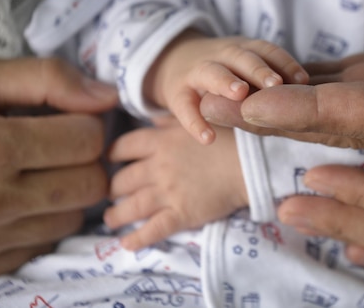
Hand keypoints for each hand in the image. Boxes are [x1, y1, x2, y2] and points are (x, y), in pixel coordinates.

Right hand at [0, 58, 117, 282]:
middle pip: (90, 184)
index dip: (84, 124)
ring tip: (29, 175)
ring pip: (74, 218)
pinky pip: (44, 245)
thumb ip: (47, 79)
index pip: (89, 140)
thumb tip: (106, 98)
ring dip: (64, 194)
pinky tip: (11, 203)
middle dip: (82, 161)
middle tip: (54, 149)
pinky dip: (39, 223)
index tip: (64, 120)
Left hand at [104, 118, 245, 250]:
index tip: (112, 160)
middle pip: (123, 180)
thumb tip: (158, 121)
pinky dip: (136, 239)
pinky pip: (153, 230)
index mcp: (160, 141)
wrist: (252, 163)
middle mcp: (157, 167)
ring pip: (131, 207)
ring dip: (116, 215)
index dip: (114, 154)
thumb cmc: (231, 138)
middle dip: (114, 188)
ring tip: (111, 219)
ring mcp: (167, 192)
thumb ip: (174, 121)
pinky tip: (126, 244)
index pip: (124, 147)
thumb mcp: (198, 119)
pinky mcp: (181, 214)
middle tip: (113, 193)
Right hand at [144, 30, 307, 144]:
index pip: (267, 51)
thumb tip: (314, 98)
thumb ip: (270, 80)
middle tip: (276, 84)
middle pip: (242, 58)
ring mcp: (197, 71)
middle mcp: (222, 56)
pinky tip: (208, 138)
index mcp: (244, 50)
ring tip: (240, 95)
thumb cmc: (225, 71)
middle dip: (259, 70)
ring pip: (212, 72)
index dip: (285, 63)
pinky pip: (184, 106)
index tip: (304, 80)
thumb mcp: (246, 67)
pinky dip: (194, 122)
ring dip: (226, 81)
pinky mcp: (177, 92)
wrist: (173, 62)